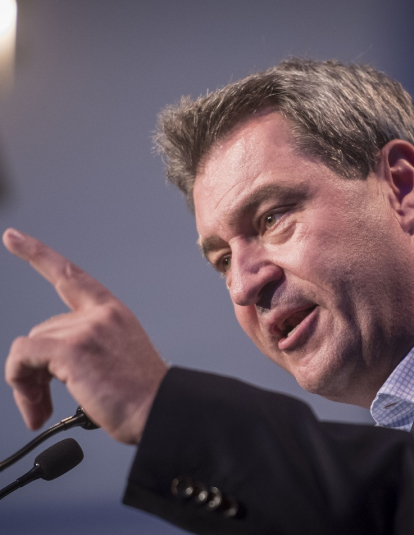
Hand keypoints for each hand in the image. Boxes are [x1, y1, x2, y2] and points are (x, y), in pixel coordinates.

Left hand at [2, 228, 167, 444]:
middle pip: (42, 330)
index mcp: (112, 312)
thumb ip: (84, 345)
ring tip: (42, 408)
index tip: (14, 237)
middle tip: (42, 401)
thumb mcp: (117, 356)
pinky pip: (23, 357)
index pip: (70, 275)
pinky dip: (20, 381)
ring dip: (28, 383)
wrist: (159, 411)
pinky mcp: (72, 348)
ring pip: (30, 346)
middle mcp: (99, 314)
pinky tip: (36, 405)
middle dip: (36, 367)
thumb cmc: (140, 394)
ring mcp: (86, 328)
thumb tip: (42, 364)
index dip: (38, 254)